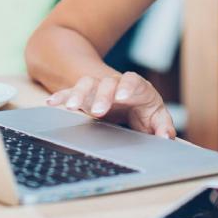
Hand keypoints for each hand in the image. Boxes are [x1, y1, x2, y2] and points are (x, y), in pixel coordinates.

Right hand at [45, 72, 175, 137]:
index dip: (128, 86)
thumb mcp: (156, 116)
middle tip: (98, 112)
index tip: (123, 96)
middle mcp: (115, 84)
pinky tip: (52, 103)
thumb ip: (162, 126)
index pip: (133, 81)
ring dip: (78, 94)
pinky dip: (61, 96)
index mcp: (137, 87)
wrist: (129, 96)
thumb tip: (165, 136)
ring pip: (86, 84)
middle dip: (102, 96)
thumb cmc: (144, 108)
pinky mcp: (84, 96)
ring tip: (71, 107)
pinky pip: (70, 92)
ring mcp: (97, 88)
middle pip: (107, 83)